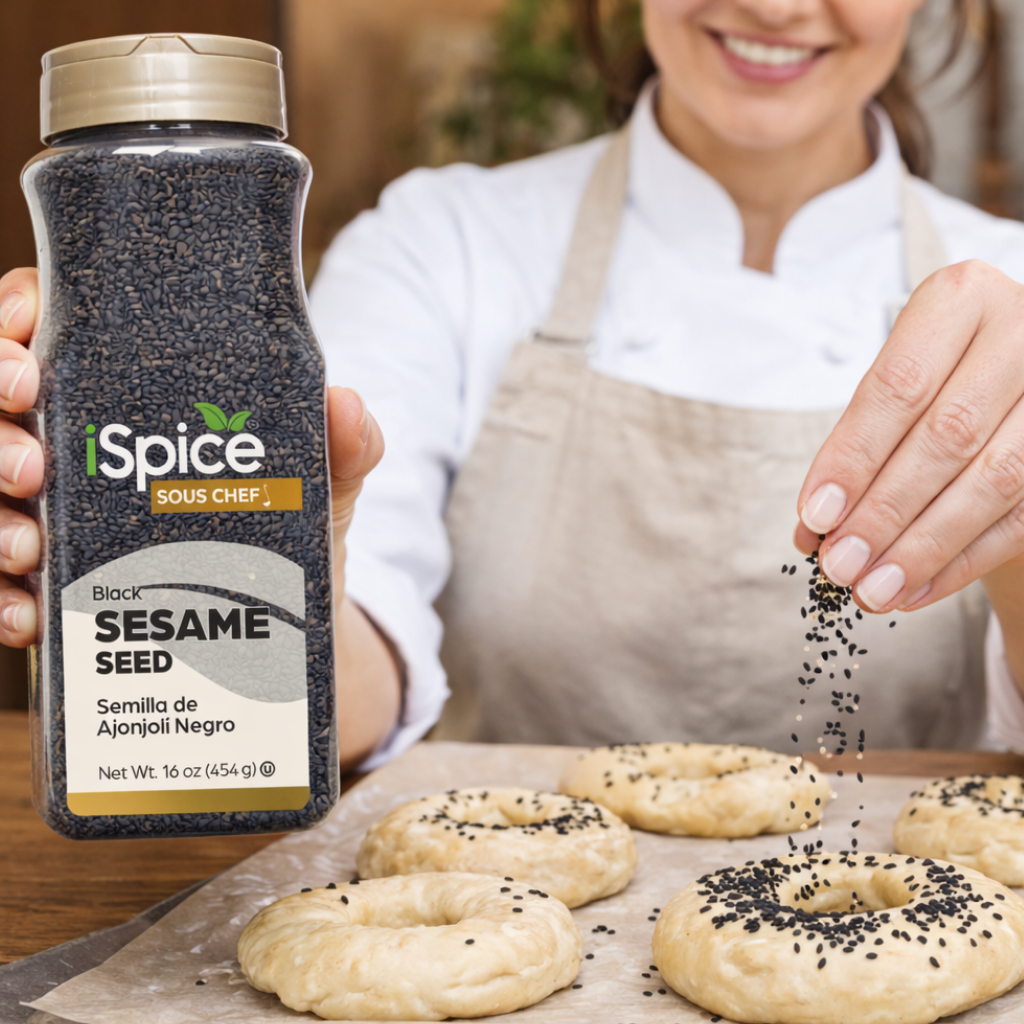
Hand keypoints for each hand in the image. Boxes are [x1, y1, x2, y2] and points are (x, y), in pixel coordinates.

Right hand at [0, 272, 396, 758]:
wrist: (290, 620)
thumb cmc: (294, 522)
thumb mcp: (325, 479)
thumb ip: (345, 444)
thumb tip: (346, 405)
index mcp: (131, 389)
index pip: (42, 324)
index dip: (10, 325)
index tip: (27, 360)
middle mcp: (81, 443)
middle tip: (34, 468)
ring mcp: (62, 512)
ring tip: (31, 550)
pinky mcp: (60, 581)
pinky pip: (3, 585)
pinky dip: (3, 601)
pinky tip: (32, 616)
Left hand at [795, 261, 1023, 626]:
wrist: (1009, 383)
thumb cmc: (935, 382)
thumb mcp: (893, 391)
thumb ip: (855, 449)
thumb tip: (815, 530)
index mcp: (961, 299)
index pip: (899, 385)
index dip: (853, 457)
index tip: (815, 516)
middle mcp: (1022, 332)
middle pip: (947, 436)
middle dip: (885, 512)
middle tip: (839, 565)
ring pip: (994, 480)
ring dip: (924, 546)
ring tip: (872, 589)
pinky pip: (1022, 517)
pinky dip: (962, 561)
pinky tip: (915, 589)